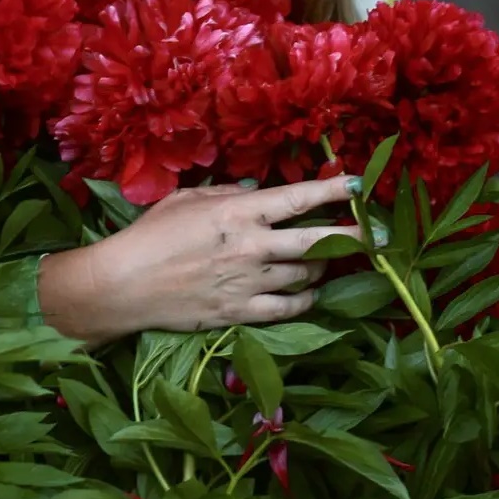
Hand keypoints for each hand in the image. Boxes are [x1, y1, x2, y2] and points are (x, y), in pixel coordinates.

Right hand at [37, 174, 378, 344]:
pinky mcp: (241, 313)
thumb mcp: (187, 199)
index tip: (358, 185)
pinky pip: (288, 309)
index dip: (333, 190)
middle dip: (352, 237)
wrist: (123, 285)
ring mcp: (249, 282)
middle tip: (375, 235)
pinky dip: (305, 300)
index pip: (299, 198)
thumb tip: (257, 191)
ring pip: (306, 276)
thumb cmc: (151, 234)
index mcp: (239, 211)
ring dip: (321, 268)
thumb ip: (228, 192)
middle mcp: (252, 246)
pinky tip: (309, 294)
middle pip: (317, 241)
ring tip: (326, 261)